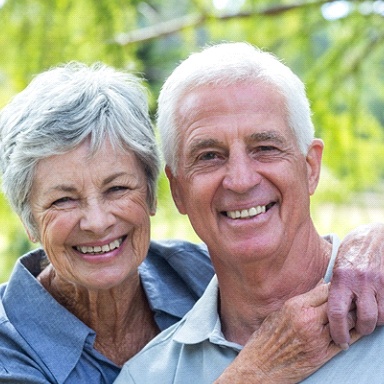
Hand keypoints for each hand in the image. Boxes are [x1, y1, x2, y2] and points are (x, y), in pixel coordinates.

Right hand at [215, 283, 358, 382]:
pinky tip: (348, 331)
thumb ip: (302, 298)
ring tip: (347, 316)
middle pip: (338, 304)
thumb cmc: (267, 336)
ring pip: (346, 322)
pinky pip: (345, 342)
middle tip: (346, 301)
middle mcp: (308, 321)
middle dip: (344, 302)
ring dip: (350, 318)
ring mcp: (317, 339)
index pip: (325, 290)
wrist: (261, 365)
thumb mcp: (280, 311)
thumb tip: (319, 284)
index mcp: (296, 306)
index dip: (334, 288)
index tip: (336, 289)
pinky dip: (351, 335)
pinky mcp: (322, 355)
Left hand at [328, 222, 383, 346]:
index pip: (337, 312)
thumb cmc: (351, 252)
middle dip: (360, 330)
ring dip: (374, 323)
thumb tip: (323, 310)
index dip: (338, 331)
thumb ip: (334, 286)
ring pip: (380, 317)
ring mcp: (378, 283)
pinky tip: (377, 309)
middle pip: (364, 319)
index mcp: (341, 278)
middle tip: (355, 329)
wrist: (375, 236)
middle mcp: (360, 281)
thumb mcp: (336, 265)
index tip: (339, 340)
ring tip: (366, 319)